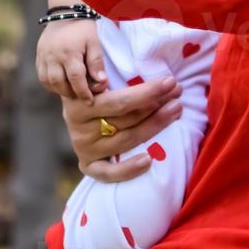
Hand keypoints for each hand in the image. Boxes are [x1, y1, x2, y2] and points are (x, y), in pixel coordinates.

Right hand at [36, 18, 107, 101]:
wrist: (65, 13)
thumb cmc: (83, 29)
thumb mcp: (94, 42)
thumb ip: (96, 62)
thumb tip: (101, 82)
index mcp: (69, 51)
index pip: (76, 78)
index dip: (83, 92)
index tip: (90, 101)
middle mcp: (53, 55)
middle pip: (59, 83)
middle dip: (71, 93)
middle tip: (80, 95)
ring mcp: (43, 55)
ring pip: (47, 81)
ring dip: (59, 89)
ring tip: (71, 89)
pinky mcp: (38, 55)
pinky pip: (42, 76)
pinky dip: (51, 83)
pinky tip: (61, 82)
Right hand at [63, 77, 182, 182]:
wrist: (71, 106)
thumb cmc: (92, 87)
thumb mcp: (94, 75)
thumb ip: (106, 75)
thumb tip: (128, 76)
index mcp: (78, 103)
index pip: (119, 101)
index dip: (146, 92)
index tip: (169, 82)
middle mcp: (79, 128)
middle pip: (125, 119)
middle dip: (155, 104)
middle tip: (177, 93)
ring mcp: (84, 148)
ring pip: (125, 140)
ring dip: (154, 126)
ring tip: (175, 110)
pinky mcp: (88, 166)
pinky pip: (108, 173)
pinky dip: (128, 169)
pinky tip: (149, 160)